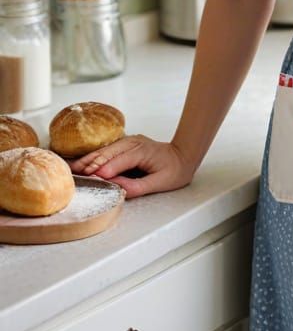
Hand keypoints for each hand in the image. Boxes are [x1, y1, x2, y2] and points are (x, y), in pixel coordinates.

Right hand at [67, 135, 195, 198]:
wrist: (183, 155)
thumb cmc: (174, 170)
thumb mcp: (159, 183)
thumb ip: (137, 186)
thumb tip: (117, 188)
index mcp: (142, 151)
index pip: (120, 160)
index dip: (106, 169)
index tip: (91, 177)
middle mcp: (133, 143)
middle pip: (108, 152)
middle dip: (91, 163)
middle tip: (75, 173)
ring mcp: (128, 142)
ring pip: (104, 150)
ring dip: (89, 159)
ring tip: (73, 168)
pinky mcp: (124, 145)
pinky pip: (106, 151)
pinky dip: (93, 157)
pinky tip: (82, 163)